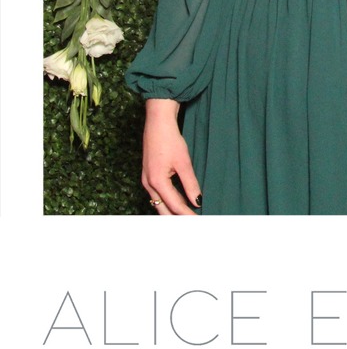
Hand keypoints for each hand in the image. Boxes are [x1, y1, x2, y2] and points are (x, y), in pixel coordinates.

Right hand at [142, 100, 200, 215]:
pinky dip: (167, 203)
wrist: (157, 124)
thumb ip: (191, 184)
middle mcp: (148, 184)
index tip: (198, 221)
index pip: (175, 205)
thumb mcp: (183, 163)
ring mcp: (146, 181)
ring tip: (186, 217)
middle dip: (177, 219)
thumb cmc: (169, 140)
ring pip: (158, 204)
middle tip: (192, 224)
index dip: (188, 215)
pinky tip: (177, 204)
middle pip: (163, 210)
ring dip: (172, 212)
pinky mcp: (147, 176)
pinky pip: (157, 196)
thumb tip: (197, 201)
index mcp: (157, 182)